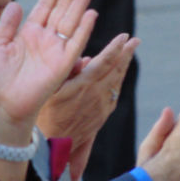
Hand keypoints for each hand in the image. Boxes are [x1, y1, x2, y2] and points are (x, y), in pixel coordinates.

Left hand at [0, 0, 96, 144]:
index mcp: (28, 33)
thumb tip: (16, 3)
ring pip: (71, 21)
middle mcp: (45, 39)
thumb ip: (6, 24)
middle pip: (61, 9)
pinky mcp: (63, 64)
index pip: (45, 6)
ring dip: (80, 3)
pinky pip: (76, 43)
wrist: (3, 103)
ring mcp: (55, 50)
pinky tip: (91, 12)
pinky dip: (84, 28)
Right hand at [36, 33, 140, 180]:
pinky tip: (118, 77)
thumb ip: (69, 71)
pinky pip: (114, 94)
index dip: (116, 47)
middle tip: (135, 41)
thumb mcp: (51, 88)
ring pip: (117, 82)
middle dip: (126, 53)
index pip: (105, 62)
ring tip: (129, 54)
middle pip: (116, 70)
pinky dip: (118, 81)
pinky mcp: (102, 116)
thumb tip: (86, 58)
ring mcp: (102, 107)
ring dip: (124, 66)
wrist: (52, 144)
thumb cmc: (44, 113)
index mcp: (84, 85)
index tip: (125, 36)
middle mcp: (97, 95)